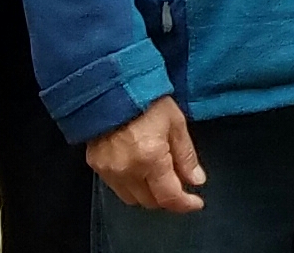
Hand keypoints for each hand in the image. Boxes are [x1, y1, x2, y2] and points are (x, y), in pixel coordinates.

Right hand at [86, 96, 203, 212]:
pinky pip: (116, 187)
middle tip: (181, 188)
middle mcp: (126, 171)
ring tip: (162, 180)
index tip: (196, 203)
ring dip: (149, 195)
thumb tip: (197, 181)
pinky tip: (142, 173)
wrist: (111, 89)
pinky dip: (132, 186)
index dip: (185, 204)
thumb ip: (186, 156)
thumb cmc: (149, 102)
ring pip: (131, 198)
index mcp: (150, 159)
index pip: (168, 196)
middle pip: (149, 201)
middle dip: (168, 199)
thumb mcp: (176, 124)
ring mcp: (108, 171)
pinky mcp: (96, 167)